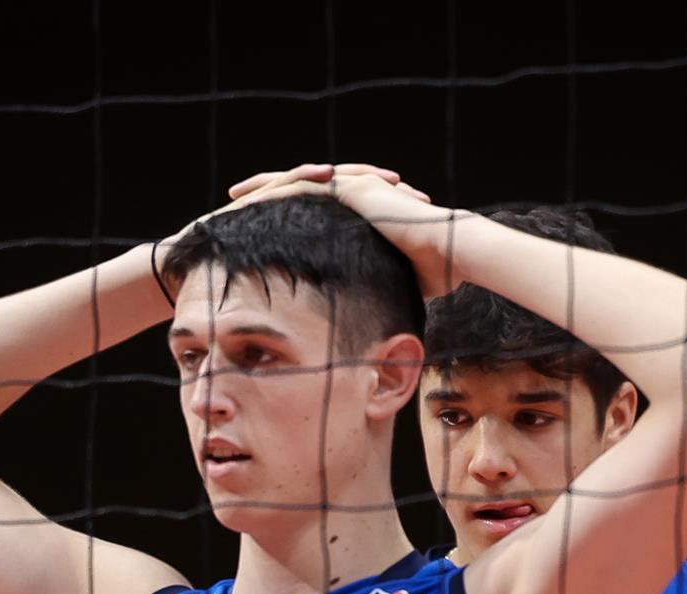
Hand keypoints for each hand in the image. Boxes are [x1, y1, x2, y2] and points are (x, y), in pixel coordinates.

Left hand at [233, 163, 458, 299]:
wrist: (452, 250)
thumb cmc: (435, 270)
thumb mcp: (396, 279)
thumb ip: (379, 286)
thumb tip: (372, 319)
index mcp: (363, 211)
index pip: (317, 209)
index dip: (287, 214)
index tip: (261, 225)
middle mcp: (356, 192)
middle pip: (299, 189)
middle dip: (266, 194)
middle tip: (236, 201)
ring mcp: (353, 186)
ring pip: (296, 182)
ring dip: (264, 188)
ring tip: (234, 196)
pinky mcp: (352, 188)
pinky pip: (304, 186)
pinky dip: (277, 190)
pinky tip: (253, 198)